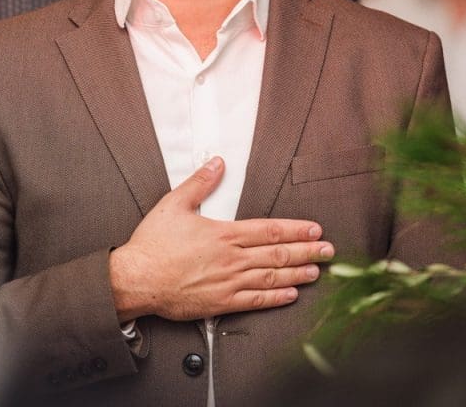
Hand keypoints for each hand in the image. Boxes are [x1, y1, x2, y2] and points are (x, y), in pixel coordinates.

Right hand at [108, 156, 334, 321]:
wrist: (137, 279)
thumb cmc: (153, 244)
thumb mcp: (174, 204)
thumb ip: (200, 183)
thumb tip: (217, 163)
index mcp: (224, 234)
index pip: (270, 230)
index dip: (296, 230)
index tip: (315, 230)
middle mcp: (232, 258)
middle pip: (278, 255)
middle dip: (307, 251)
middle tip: (329, 251)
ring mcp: (229, 282)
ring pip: (272, 278)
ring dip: (297, 273)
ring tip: (316, 271)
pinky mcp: (221, 303)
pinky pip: (256, 301)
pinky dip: (276, 298)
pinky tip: (290, 294)